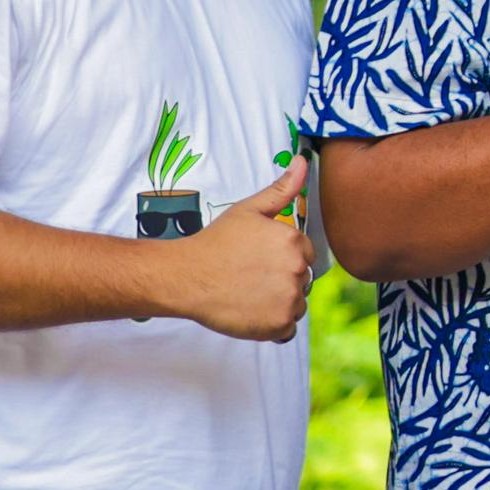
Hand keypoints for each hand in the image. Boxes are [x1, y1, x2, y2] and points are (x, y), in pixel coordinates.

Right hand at [161, 159, 314, 341]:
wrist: (185, 277)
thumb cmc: (214, 242)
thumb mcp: (249, 210)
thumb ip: (281, 189)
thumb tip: (304, 160)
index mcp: (294, 241)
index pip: (304, 254)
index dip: (282, 258)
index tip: (259, 260)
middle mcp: (297, 270)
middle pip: (303, 280)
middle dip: (282, 280)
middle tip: (250, 277)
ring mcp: (289, 299)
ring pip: (296, 305)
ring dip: (279, 303)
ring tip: (248, 294)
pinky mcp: (278, 325)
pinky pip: (286, 329)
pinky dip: (271, 325)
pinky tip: (249, 312)